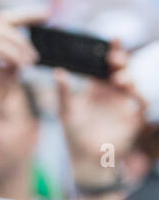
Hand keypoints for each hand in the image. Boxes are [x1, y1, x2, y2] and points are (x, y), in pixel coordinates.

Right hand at [0, 8, 42, 116]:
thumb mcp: (9, 73)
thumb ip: (17, 59)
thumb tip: (31, 50)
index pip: (3, 22)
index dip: (24, 15)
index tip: (46, 16)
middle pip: (2, 19)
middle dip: (26, 16)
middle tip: (47, 17)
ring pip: (1, 33)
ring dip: (21, 44)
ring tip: (32, 60)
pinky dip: (14, 55)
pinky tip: (24, 65)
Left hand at [58, 51, 143, 181]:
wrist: (85, 160)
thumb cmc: (74, 135)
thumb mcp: (67, 112)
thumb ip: (64, 92)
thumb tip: (58, 71)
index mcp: (98, 87)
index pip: (107, 64)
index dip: (113, 50)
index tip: (113, 39)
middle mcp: (114, 92)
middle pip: (123, 69)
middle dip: (122, 61)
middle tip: (115, 58)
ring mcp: (125, 104)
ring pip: (134, 84)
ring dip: (129, 79)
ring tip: (119, 80)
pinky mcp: (134, 118)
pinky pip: (142, 105)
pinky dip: (140, 100)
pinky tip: (134, 98)